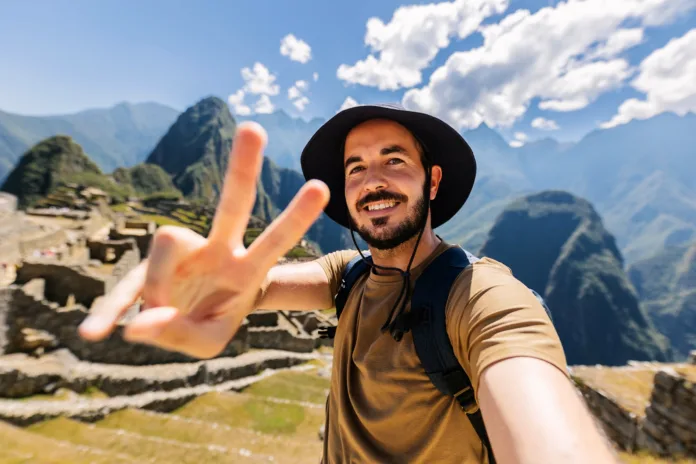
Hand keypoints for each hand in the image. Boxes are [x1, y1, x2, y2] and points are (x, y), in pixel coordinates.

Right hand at [78, 122, 329, 357]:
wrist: (182, 323)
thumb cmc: (208, 325)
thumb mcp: (206, 344)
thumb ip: (179, 334)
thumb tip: (137, 324)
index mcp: (245, 270)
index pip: (273, 241)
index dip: (295, 217)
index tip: (322, 187)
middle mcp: (216, 250)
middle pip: (233, 205)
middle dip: (242, 169)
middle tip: (254, 128)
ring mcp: (181, 253)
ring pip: (166, 240)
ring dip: (156, 286)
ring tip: (148, 325)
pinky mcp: (147, 266)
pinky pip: (126, 282)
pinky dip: (108, 310)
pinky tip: (92, 334)